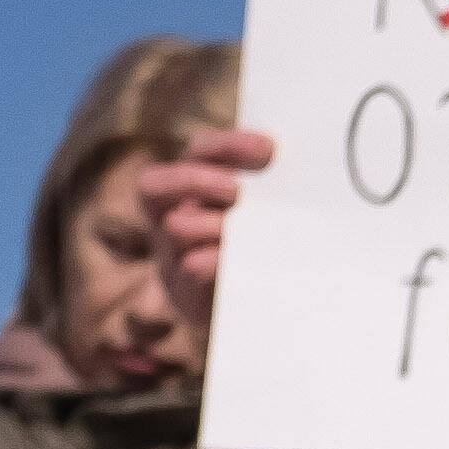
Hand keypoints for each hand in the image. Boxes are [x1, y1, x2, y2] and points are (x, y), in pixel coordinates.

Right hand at [131, 125, 276, 333]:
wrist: (242, 303)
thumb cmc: (251, 244)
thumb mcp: (259, 209)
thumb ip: (265, 187)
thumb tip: (292, 167)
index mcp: (190, 185)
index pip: (198, 151)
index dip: (227, 145)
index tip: (266, 148)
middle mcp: (169, 214)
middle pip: (156, 184)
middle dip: (198, 181)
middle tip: (236, 191)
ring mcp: (171, 252)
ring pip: (174, 228)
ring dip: (209, 224)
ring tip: (232, 229)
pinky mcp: (184, 289)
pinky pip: (191, 270)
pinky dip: (211, 263)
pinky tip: (226, 260)